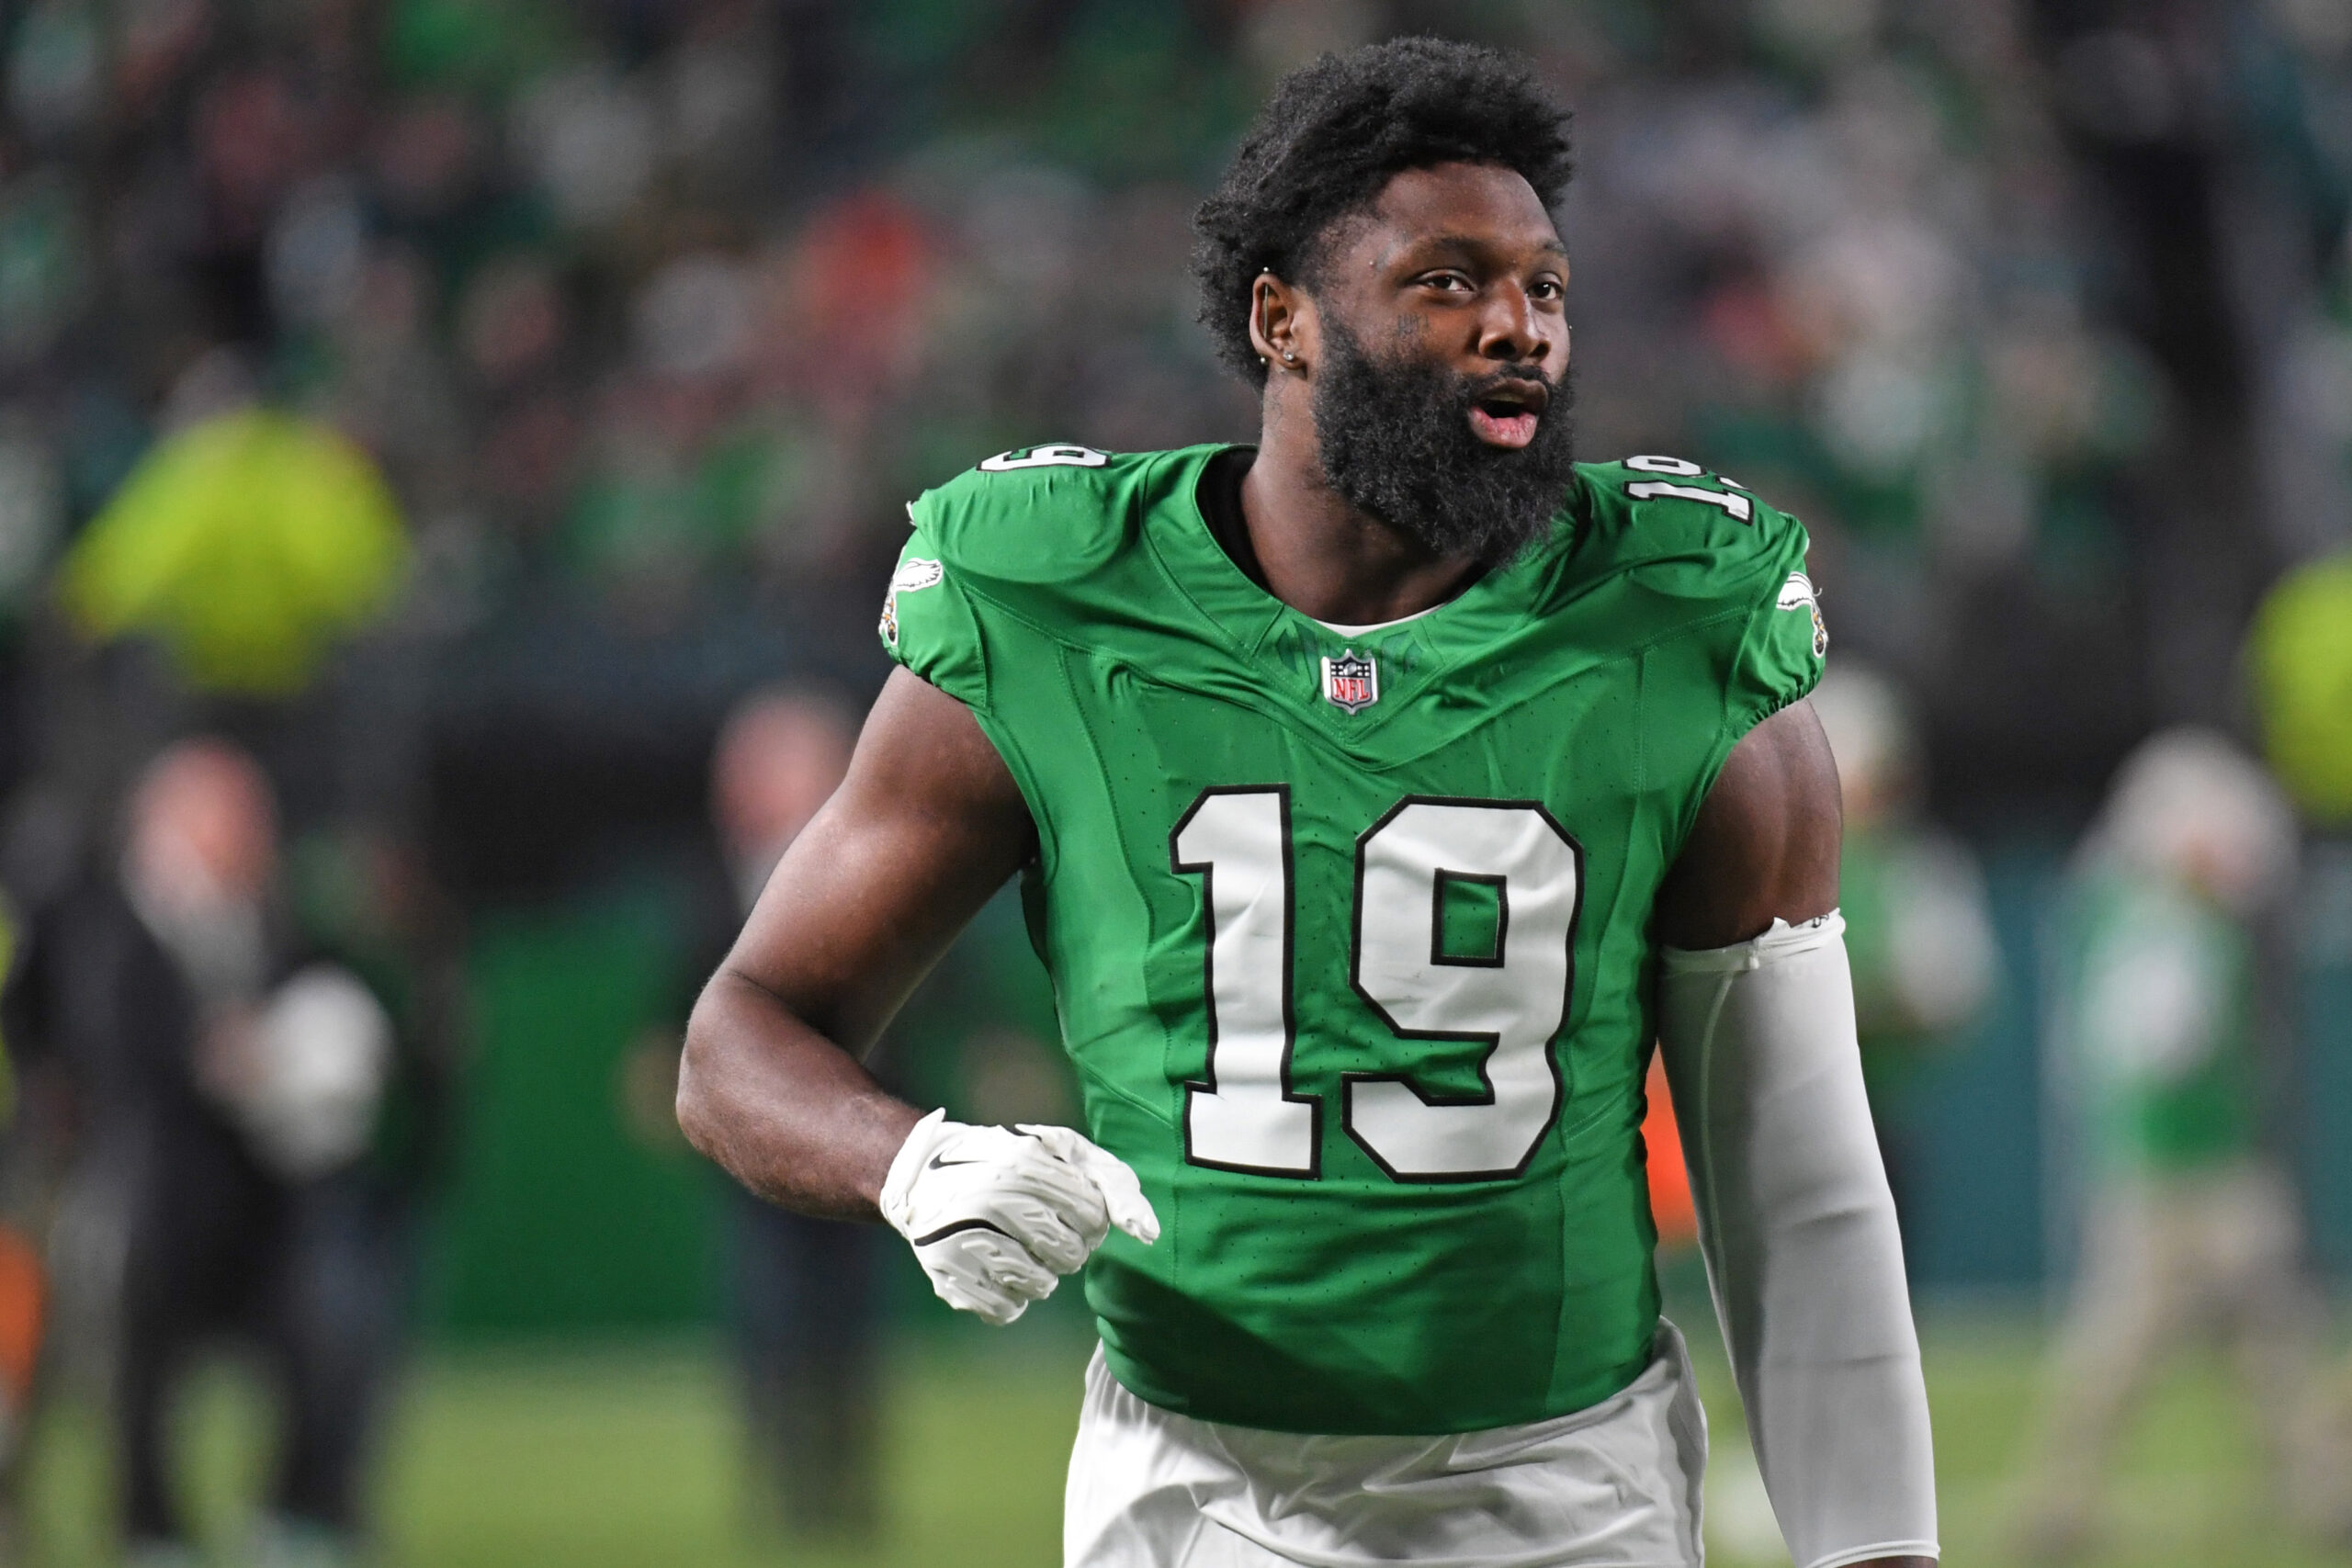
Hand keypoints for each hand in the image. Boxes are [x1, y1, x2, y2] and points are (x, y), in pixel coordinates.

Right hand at [878, 1110, 1158, 1324]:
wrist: (924, 1176)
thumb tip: (1149, 1234)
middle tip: (1039, 1228)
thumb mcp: (1066, 1155)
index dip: (1089, 1219)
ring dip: (1038, 1273)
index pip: (1094, 1218)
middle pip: (1069, 1255)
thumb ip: (1116, 1187)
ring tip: (1014, 1245)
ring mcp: (964, 1237)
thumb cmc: (1014, 1164)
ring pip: (1040, 1286)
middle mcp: (991, 1198)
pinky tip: (992, 1267)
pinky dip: (1008, 1296)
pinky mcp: (946, 1275)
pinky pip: (1006, 1311)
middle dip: (1066, 1247)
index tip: (1066, 1208)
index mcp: (1026, 1163)